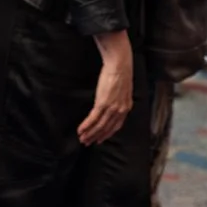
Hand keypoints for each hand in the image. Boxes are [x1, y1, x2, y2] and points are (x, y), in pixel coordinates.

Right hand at [76, 31, 133, 145]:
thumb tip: (112, 103)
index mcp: (126, 107)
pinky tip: (80, 129)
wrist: (120, 64)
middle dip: (96, 137)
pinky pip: (93, 118)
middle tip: (87, 142)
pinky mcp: (103, 103)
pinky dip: (86, 125)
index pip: (116, 126)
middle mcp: (120, 110)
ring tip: (82, 138)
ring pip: (99, 126)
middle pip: (106, 128)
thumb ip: (119, 99)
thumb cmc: (120, 72)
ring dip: (89, 133)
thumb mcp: (123, 89)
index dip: (107, 134)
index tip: (100, 139)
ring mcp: (112, 108)